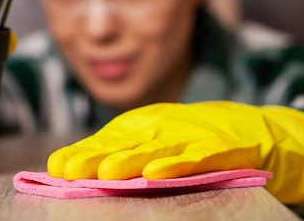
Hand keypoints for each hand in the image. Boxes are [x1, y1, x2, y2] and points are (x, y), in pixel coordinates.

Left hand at [47, 101, 303, 204]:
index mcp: (139, 128)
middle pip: (121, 145)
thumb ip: (117, 152)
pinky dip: (177, 165)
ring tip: (104, 174)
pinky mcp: (218, 147)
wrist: (249, 128)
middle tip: (68, 171)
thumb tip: (72, 167)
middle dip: (93, 158)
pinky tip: (157, 175)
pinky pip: (196, 157)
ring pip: (154, 151)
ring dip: (128, 162)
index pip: (103, 142)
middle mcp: (158, 129)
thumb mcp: (150, 142)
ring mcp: (187, 136)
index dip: (80, 154)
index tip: (54, 168)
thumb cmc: (188, 138)